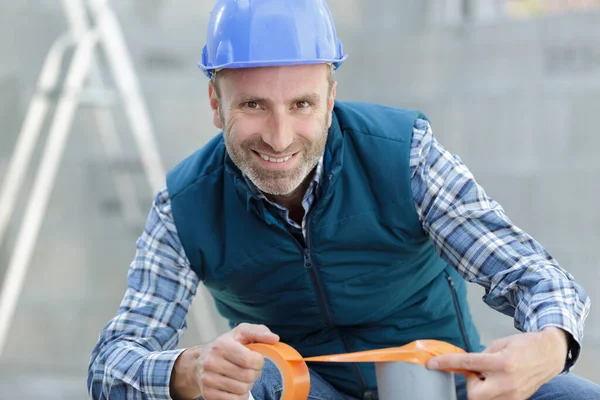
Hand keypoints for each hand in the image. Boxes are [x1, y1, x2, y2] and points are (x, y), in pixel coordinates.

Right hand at [170, 323, 278, 399]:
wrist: (198, 362)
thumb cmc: (224, 346)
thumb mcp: (240, 333)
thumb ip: (259, 332)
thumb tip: (274, 338)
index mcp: (221, 345)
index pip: (250, 360)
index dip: (259, 362)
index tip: (257, 359)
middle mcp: (211, 362)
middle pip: (247, 376)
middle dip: (255, 374)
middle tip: (251, 369)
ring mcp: (208, 379)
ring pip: (242, 390)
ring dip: (248, 385)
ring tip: (243, 377)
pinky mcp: (208, 394)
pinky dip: (240, 395)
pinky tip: (237, 386)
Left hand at [427, 327, 568, 399]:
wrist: (549, 355)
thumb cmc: (524, 346)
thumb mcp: (499, 344)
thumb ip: (481, 355)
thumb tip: (464, 364)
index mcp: (502, 362)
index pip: (467, 364)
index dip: (447, 363)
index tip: (432, 364)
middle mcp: (507, 381)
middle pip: (474, 394)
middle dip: (471, 384)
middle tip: (478, 373)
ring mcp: (513, 395)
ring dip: (481, 389)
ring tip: (490, 377)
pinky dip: (490, 393)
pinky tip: (496, 382)